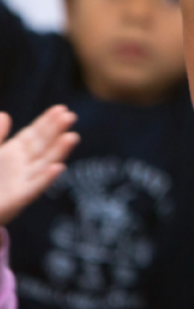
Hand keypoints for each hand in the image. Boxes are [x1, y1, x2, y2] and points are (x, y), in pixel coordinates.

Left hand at [0, 106, 79, 225]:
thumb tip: (5, 115)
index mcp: (15, 152)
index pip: (35, 134)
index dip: (47, 121)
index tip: (61, 109)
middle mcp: (24, 165)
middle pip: (43, 145)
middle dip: (56, 131)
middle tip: (69, 116)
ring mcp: (23, 181)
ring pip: (44, 164)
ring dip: (59, 151)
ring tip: (71, 137)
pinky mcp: (18, 199)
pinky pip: (34, 188)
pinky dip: (46, 178)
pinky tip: (57, 167)